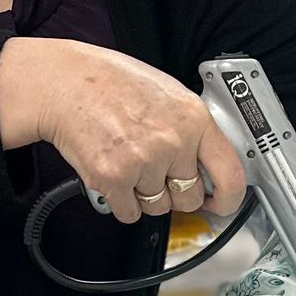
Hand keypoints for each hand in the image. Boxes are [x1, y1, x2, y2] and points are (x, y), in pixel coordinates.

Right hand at [0, 38, 245, 222]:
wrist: (64, 82)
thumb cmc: (111, 83)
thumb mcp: (169, 94)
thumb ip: (192, 130)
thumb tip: (210, 165)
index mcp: (193, 118)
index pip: (231, 174)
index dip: (228, 199)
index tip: (221, 204)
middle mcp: (173, 141)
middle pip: (189, 197)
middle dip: (174, 192)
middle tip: (155, 172)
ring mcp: (143, 161)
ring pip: (157, 207)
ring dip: (144, 195)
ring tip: (129, 163)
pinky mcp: (114, 178)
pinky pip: (129, 213)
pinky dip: (121, 203)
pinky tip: (114, 176)